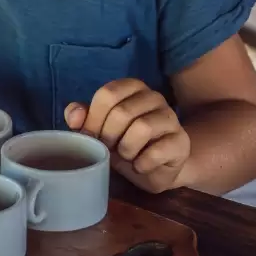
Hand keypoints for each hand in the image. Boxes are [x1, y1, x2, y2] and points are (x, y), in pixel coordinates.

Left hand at [65, 79, 189, 192]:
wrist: (156, 167)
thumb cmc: (124, 142)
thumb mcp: (100, 129)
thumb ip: (84, 118)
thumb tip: (74, 116)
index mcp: (132, 87)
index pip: (107, 94)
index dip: (94, 119)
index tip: (91, 136)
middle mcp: (154, 97)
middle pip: (122, 112)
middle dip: (109, 137)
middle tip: (109, 149)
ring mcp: (170, 118)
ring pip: (141, 128)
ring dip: (126, 150)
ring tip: (126, 156)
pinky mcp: (181, 141)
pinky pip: (156, 151)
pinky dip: (142, 164)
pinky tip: (140, 166)